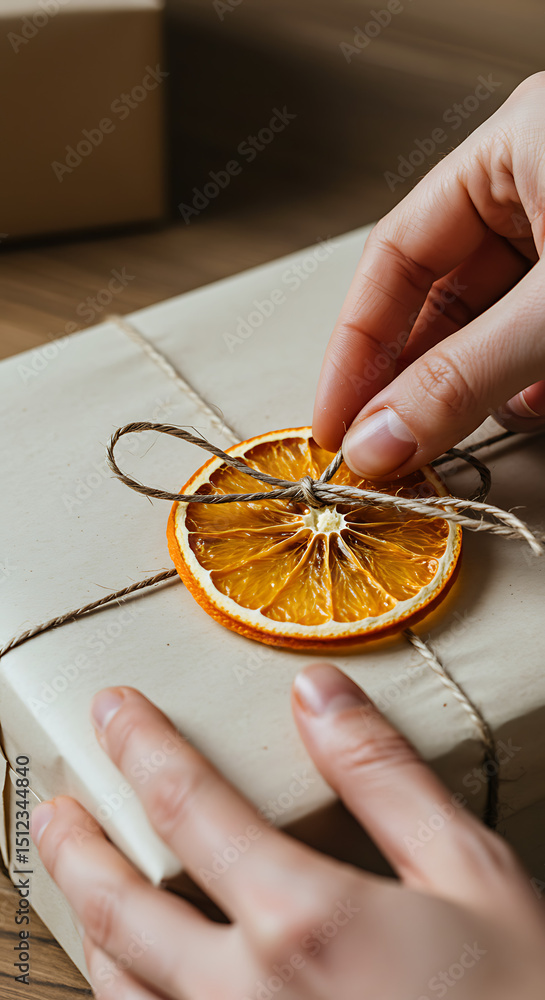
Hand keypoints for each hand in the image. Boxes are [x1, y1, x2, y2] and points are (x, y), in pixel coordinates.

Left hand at [31, 664, 544, 998]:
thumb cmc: (515, 997)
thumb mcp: (471, 874)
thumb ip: (384, 778)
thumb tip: (318, 694)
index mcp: (302, 920)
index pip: (188, 804)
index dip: (141, 746)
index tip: (113, 712)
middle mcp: (246, 994)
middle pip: (123, 907)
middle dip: (77, 847)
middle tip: (55, 810)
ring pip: (123, 991)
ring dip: (90, 926)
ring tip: (77, 884)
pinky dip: (127, 999)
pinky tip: (135, 981)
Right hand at [313, 72, 544, 478]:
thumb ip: (465, 378)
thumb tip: (379, 443)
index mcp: (516, 147)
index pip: (397, 255)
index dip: (356, 345)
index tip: (334, 421)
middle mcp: (540, 183)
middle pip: (443, 296)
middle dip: (418, 379)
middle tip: (389, 448)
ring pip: (496, 323)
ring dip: (482, 387)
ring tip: (470, 429)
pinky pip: (541, 335)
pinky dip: (536, 381)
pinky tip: (537, 405)